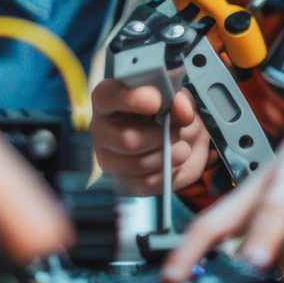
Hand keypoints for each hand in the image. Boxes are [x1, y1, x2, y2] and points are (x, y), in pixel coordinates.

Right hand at [90, 78, 209, 195]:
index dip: (132, 99)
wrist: (182, 140)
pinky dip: (166, 175)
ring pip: (137, 164)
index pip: (106, 97)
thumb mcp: (178, 100)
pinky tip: (172, 163)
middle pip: (126, 139)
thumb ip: (180, 102)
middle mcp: (100, 128)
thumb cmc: (171, 111)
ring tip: (183, 148)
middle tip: (178, 132)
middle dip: (161, 137)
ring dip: (167, 157)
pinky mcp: (121, 181)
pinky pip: (145, 184)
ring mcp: (107, 157)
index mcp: (108, 98)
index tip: (158, 100)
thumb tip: (180, 107)